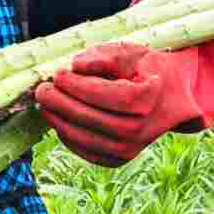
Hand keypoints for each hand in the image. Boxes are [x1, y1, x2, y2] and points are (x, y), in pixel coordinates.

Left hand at [34, 41, 203, 167]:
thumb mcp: (131, 53)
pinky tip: (59, 117)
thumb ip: (104, 56)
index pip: (106, 96)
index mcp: (149, 99)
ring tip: (46, 102)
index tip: (59, 75)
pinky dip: (67, 135)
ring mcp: (130, 149)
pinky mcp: (118, 160)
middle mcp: (141, 129)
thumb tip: (76, 66)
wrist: (170, 99)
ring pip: (84, 138)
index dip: (78, 86)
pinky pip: (85, 151)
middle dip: (61, 103)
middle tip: (43, 89)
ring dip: (58, 120)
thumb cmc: (146, 70)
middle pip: (91, 119)